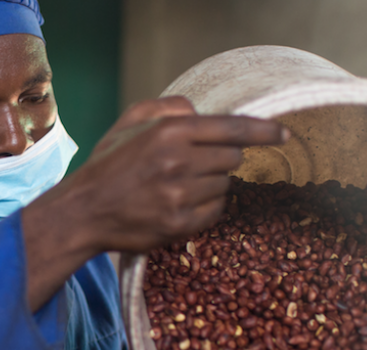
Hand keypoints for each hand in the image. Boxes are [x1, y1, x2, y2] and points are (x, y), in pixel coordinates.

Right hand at [54, 96, 287, 252]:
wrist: (84, 211)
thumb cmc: (108, 164)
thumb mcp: (130, 121)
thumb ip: (168, 107)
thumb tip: (201, 111)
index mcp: (170, 133)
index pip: (232, 129)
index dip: (263, 131)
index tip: (282, 134)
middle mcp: (179, 162)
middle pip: (232, 158)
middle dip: (221, 159)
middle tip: (195, 164)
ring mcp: (180, 196)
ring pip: (224, 186)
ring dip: (210, 184)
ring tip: (178, 185)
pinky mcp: (180, 224)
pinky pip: (215, 212)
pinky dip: (205, 207)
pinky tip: (180, 203)